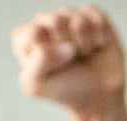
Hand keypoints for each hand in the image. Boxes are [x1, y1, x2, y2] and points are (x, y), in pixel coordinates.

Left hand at [12, 8, 126, 120]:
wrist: (99, 98)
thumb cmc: (65, 91)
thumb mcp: (36, 86)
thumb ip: (36, 64)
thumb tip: (65, 46)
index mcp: (26, 37)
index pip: (33, 33)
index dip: (48, 53)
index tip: (54, 68)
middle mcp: (45, 23)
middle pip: (55, 21)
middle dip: (68, 46)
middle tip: (72, 61)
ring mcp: (69, 18)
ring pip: (78, 20)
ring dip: (85, 44)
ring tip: (84, 55)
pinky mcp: (92, 17)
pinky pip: (96, 16)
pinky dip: (100, 35)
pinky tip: (97, 45)